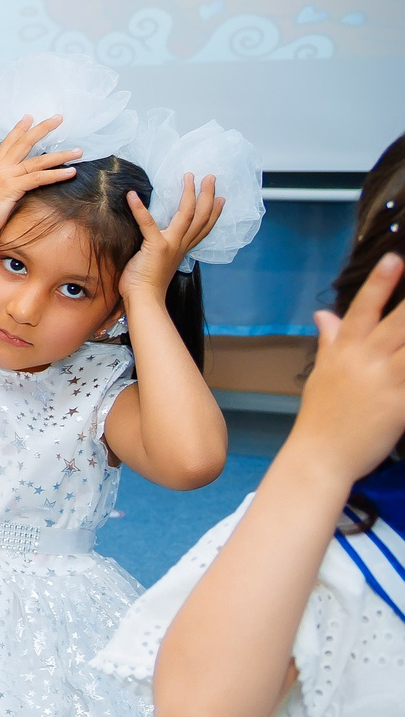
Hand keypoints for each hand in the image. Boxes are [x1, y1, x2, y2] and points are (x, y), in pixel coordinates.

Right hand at [0, 114, 80, 240]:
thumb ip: (1, 185)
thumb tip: (12, 186)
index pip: (8, 143)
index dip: (19, 129)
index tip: (29, 117)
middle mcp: (0, 168)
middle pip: (25, 143)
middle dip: (43, 129)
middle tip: (58, 118)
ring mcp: (6, 176)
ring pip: (38, 161)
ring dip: (61, 155)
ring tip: (78, 151)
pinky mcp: (12, 188)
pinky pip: (39, 178)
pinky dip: (56, 174)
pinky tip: (70, 172)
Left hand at [120, 173, 222, 303]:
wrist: (144, 299)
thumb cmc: (147, 284)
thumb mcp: (160, 262)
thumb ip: (163, 249)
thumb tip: (157, 239)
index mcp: (183, 249)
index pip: (203, 228)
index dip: (214, 212)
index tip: (221, 198)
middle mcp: (180, 244)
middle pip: (201, 216)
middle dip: (207, 195)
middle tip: (210, 177)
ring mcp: (170, 244)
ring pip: (187, 214)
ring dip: (188, 193)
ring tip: (188, 176)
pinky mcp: (155, 247)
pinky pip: (148, 223)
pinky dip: (139, 208)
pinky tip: (132, 195)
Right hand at [285, 252, 404, 492]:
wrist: (319, 458)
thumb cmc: (321, 417)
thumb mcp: (322, 374)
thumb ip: (330, 340)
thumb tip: (324, 313)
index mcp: (343, 351)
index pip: (361, 309)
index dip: (379, 283)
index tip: (395, 257)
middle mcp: (363, 362)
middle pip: (397, 322)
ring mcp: (383, 383)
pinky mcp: (399, 407)